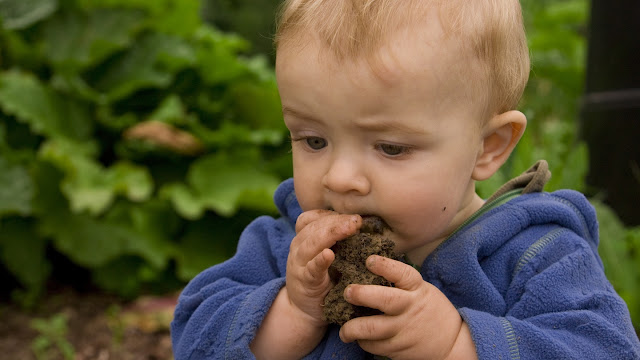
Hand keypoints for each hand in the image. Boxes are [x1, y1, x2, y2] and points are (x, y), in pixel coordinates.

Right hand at [285, 210, 361, 326]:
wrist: (304, 311)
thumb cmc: (322, 278)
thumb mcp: (326, 255)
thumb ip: (336, 241)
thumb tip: (362, 224)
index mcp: (304, 239)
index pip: (312, 218)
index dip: (330, 214)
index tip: (351, 214)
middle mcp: (298, 248)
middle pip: (314, 227)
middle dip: (337, 221)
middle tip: (357, 220)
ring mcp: (299, 264)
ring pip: (311, 243)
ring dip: (331, 233)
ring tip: (350, 228)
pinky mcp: (304, 282)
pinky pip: (311, 268)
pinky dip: (319, 260)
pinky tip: (329, 255)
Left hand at [339, 255, 469, 359]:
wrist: (451, 343)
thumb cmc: (430, 309)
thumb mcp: (422, 289)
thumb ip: (401, 282)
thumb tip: (370, 266)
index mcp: (417, 289)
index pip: (402, 274)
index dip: (385, 266)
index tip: (369, 260)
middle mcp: (409, 308)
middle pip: (385, 300)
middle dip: (362, 294)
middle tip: (347, 292)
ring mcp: (403, 329)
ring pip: (373, 328)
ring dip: (352, 328)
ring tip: (343, 330)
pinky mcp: (398, 348)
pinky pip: (374, 345)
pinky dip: (363, 342)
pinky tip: (358, 338)